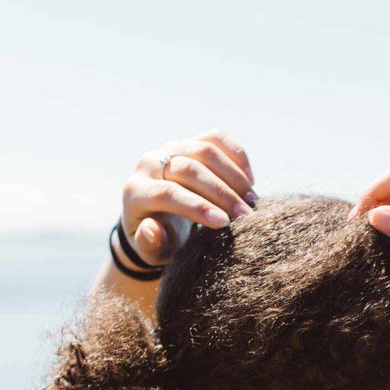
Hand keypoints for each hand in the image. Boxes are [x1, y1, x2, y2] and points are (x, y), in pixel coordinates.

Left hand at [118, 129, 257, 268]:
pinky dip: (237, 156)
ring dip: (233, 176)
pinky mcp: (190, 142)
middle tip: (246, 216)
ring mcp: (171, 149)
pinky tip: (250, 181)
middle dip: (221, 193)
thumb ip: (149, 244)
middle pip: (189, 169)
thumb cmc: (160, 239)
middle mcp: (150, 163)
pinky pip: (216, 138)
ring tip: (252, 200)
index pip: (167, 193)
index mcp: (137, 191)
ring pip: (205, 150)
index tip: (225, 223)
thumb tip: (152, 229)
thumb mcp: (151, 251)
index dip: (197, 206)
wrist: (160, 217)